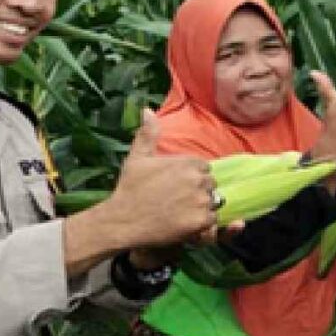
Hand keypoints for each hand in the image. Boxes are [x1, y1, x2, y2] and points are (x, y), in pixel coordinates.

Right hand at [108, 109, 217, 247]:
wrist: (123, 220)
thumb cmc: (129, 188)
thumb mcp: (137, 157)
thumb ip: (148, 133)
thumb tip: (147, 110)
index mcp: (187, 162)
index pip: (204, 168)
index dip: (192, 177)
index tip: (177, 186)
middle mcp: (197, 179)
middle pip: (210, 185)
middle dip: (198, 192)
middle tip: (177, 201)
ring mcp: (200, 200)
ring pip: (213, 203)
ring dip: (201, 208)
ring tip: (181, 213)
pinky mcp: (200, 222)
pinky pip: (211, 222)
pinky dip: (201, 225)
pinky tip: (183, 223)